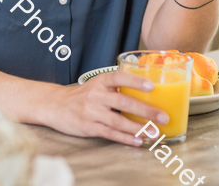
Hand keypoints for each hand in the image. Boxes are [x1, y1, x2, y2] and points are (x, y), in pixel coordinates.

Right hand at [42, 72, 167, 146]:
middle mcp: (96, 95)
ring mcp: (91, 112)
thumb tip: (147, 92)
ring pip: (118, 121)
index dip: (135, 81)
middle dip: (146, 110)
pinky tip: (138, 140)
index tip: (152, 86)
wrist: (56, 105)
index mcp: (100, 81)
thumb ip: (116, 87)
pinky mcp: (88, 127)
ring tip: (154, 133)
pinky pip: (110, 133)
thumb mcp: (97, 84)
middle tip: (163, 117)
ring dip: (139, 128)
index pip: (119, 77)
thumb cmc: (83, 95)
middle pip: (123, 102)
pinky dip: (126, 138)